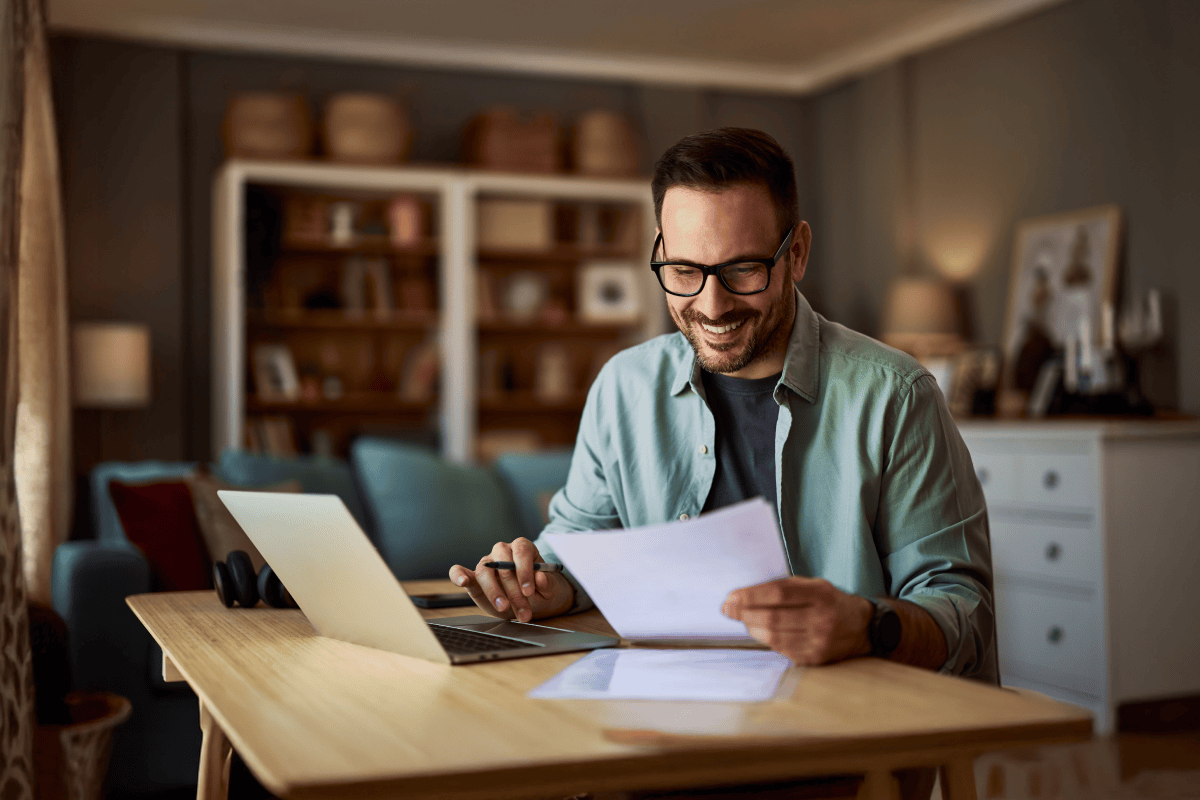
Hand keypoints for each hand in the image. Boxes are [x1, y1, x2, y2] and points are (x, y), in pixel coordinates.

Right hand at [448, 538, 573, 622]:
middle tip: (523, 609)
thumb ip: (548, 583)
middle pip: (502, 563)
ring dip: (494, 591)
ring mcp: (487, 564)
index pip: (521, 550)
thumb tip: (540, 577)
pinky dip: (458, 575)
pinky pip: (460, 571)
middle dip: (513, 589)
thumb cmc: (542, 591)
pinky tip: (462, 582)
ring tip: (504, 607)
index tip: (528, 591)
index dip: (524, 570)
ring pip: (484, 570)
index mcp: (523, 548)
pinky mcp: (475, 579)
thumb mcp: (551, 589)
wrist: (534, 602)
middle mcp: (503, 552)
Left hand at [720, 577, 872, 665]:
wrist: (862, 627)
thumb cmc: (830, 602)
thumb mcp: (813, 585)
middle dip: (744, 613)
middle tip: (728, 609)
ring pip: (773, 637)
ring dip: (751, 627)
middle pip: (772, 617)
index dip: (750, 595)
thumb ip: (783, 587)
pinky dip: (766, 639)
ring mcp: (819, 641)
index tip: (731, 597)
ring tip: (742, 619)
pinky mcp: (815, 658)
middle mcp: (821, 618)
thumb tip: (744, 595)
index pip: (778, 593)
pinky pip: (781, 649)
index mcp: (820, 594)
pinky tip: (761, 631)